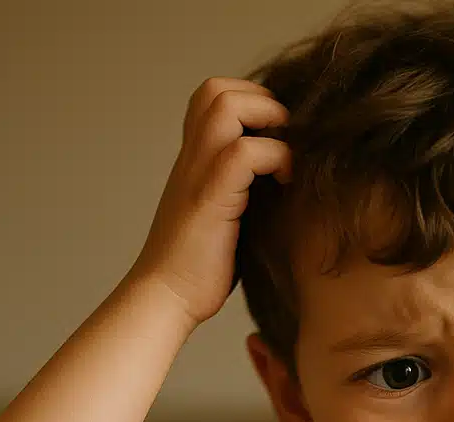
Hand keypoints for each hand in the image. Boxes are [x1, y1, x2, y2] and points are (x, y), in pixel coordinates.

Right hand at [127, 77, 291, 328]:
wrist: (166, 299)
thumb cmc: (198, 270)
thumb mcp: (225, 219)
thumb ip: (243, 193)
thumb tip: (284, 187)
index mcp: (194, 161)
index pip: (212, 99)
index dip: (251, 102)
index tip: (279, 136)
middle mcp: (192, 160)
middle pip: (216, 89)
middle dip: (262, 101)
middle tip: (286, 139)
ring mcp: (198, 176)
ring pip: (225, 107)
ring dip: (268, 120)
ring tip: (287, 155)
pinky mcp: (211, 200)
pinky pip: (243, 154)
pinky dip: (275, 157)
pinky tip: (287, 183)